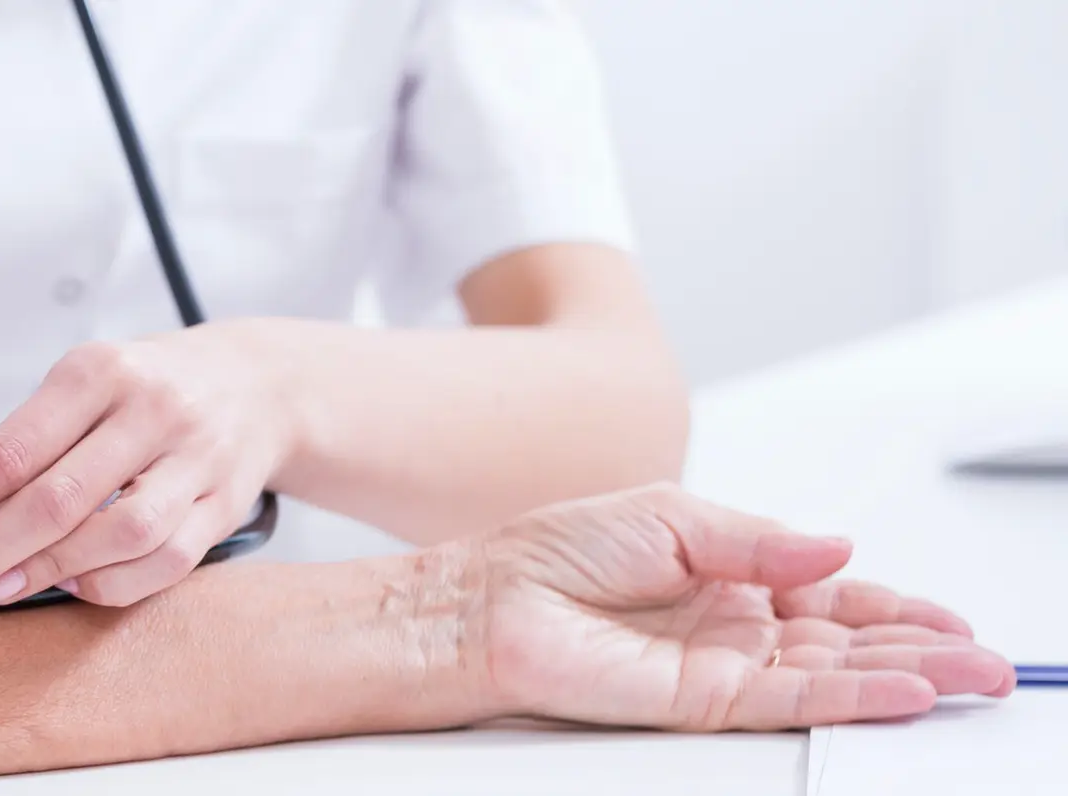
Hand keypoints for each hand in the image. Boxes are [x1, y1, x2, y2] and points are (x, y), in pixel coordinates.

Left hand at [0, 320, 295, 635]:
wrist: (258, 383)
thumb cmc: (144, 390)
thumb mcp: (80, 388)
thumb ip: (21, 448)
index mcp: (95, 372)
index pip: (2, 452)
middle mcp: (147, 410)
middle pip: (51, 500)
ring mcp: (193, 459)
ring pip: (114, 534)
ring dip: (44, 573)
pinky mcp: (224, 504)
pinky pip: (165, 561)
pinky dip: (110, 583)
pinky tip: (72, 586)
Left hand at [471, 484, 1013, 729]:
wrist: (488, 602)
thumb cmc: (556, 554)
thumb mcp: (673, 518)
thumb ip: (761, 541)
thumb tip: (836, 546)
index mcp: (731, 578)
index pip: (833, 597)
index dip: (894, 608)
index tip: (950, 619)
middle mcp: (735, 628)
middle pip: (848, 643)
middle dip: (922, 651)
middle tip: (988, 662)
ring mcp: (724, 667)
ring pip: (834, 676)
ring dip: (906, 678)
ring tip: (972, 679)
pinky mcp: (701, 701)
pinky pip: (790, 700)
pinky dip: (849, 697)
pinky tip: (900, 692)